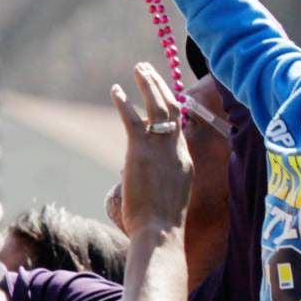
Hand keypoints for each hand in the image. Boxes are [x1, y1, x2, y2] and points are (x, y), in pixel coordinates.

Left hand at [111, 63, 192, 236]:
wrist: (161, 232)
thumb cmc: (161, 226)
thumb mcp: (165, 200)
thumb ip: (155, 185)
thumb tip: (131, 183)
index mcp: (184, 161)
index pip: (179, 128)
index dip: (172, 107)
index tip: (164, 94)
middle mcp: (176, 150)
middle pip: (174, 109)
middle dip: (162, 86)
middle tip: (149, 70)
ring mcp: (160, 148)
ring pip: (158, 106)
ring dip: (148, 84)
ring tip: (139, 68)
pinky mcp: (140, 150)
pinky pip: (132, 118)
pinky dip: (123, 102)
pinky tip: (116, 90)